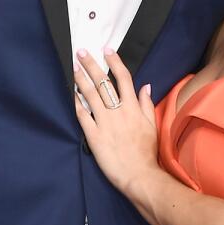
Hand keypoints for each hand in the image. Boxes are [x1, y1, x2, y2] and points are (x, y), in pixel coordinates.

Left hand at [73, 49, 157, 195]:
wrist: (138, 175)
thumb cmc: (146, 152)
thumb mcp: (152, 125)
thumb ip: (146, 104)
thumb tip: (145, 86)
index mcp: (132, 107)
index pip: (123, 78)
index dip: (114, 61)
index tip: (106, 49)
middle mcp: (117, 111)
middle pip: (102, 83)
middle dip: (91, 65)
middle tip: (81, 52)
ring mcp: (104, 123)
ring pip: (90, 95)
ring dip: (80, 80)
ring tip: (73, 68)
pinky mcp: (93, 135)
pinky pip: (83, 116)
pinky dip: (76, 104)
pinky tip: (71, 94)